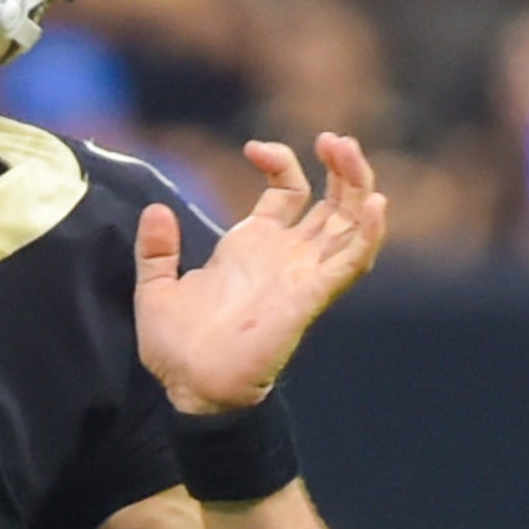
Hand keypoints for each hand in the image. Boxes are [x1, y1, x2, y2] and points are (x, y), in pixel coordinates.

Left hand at [135, 133, 388, 414]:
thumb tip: (156, 209)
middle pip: (333, 202)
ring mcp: (302, 275)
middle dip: (340, 167)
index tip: (253, 148)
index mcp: (254, 246)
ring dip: (357, 187)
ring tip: (349, 151)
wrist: (189, 389)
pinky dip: (367, 235)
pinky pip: (350, 263)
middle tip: (334, 138)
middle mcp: (286, 257)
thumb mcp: (154, 288)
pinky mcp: (310, 298)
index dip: (281, 162)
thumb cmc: (176, 349)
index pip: (288, 191)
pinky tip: (373, 206)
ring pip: (349, 224)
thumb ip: (155, 249)